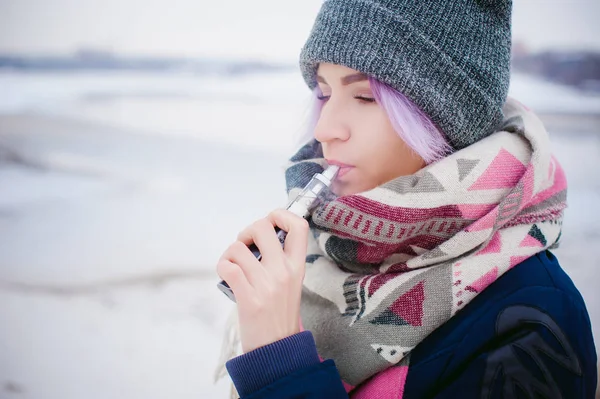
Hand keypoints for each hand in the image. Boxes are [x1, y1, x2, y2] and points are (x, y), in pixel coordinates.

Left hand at [216, 209, 308, 352]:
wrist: (277, 350)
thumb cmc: (279, 314)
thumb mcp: (291, 284)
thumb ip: (280, 260)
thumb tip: (259, 236)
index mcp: (297, 267)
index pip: (299, 226)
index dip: (281, 214)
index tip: (270, 223)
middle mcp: (284, 271)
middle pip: (263, 226)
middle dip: (247, 230)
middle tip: (245, 245)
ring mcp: (266, 284)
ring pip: (239, 247)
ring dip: (229, 253)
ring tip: (232, 265)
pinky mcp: (248, 297)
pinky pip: (228, 267)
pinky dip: (222, 267)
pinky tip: (226, 275)